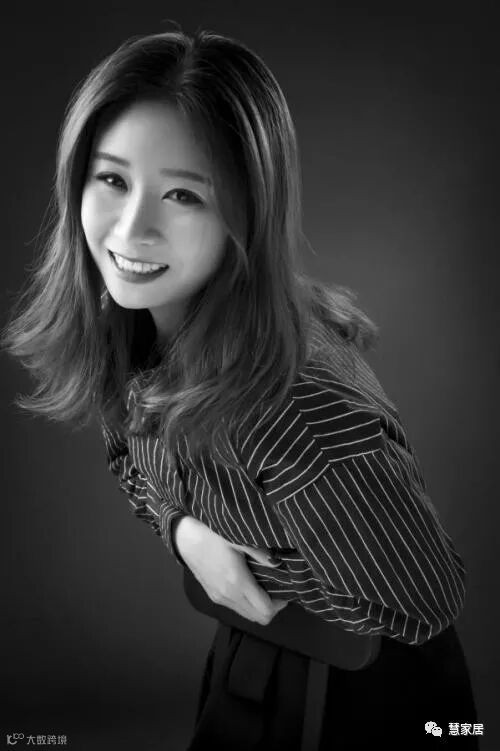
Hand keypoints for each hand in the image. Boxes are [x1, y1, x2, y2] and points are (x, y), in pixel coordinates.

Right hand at [174, 516, 288, 625]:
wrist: (186, 538)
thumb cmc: (215, 534)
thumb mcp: (240, 539)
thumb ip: (262, 554)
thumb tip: (281, 564)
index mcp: (238, 583)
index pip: (265, 611)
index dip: (280, 604)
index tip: (284, 589)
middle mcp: (229, 596)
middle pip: (258, 619)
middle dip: (272, 607)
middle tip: (277, 588)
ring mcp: (219, 598)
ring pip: (247, 615)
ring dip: (259, 606)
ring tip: (264, 585)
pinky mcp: (213, 596)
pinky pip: (236, 608)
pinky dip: (247, 603)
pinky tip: (248, 584)